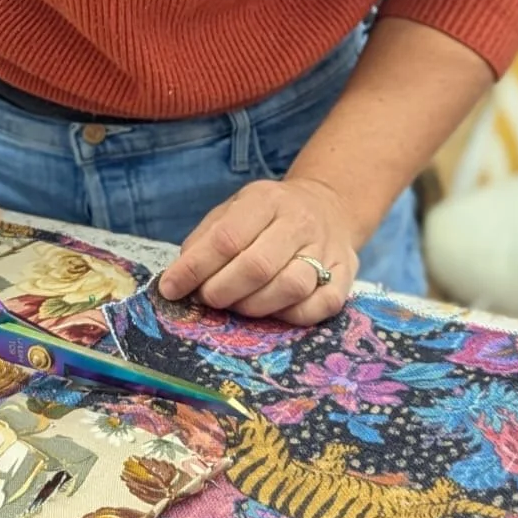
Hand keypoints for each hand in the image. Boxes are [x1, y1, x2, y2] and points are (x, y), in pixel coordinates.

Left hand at [157, 177, 357, 326]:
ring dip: (254, 307)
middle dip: (222, 291)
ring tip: (238, 305)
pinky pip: (320, 306)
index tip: (171, 288)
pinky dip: (291, 316)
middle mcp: (299, 222)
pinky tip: (274, 312)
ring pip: (291, 287)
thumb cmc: (267, 216)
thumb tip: (177, 280)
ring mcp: (327, 249)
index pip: (227, 238)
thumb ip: (204, 241)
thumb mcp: (232, 211)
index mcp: (266, 200)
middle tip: (207, 300)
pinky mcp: (346, 275)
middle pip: (257, 266)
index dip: (195, 268)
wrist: (328, 206)